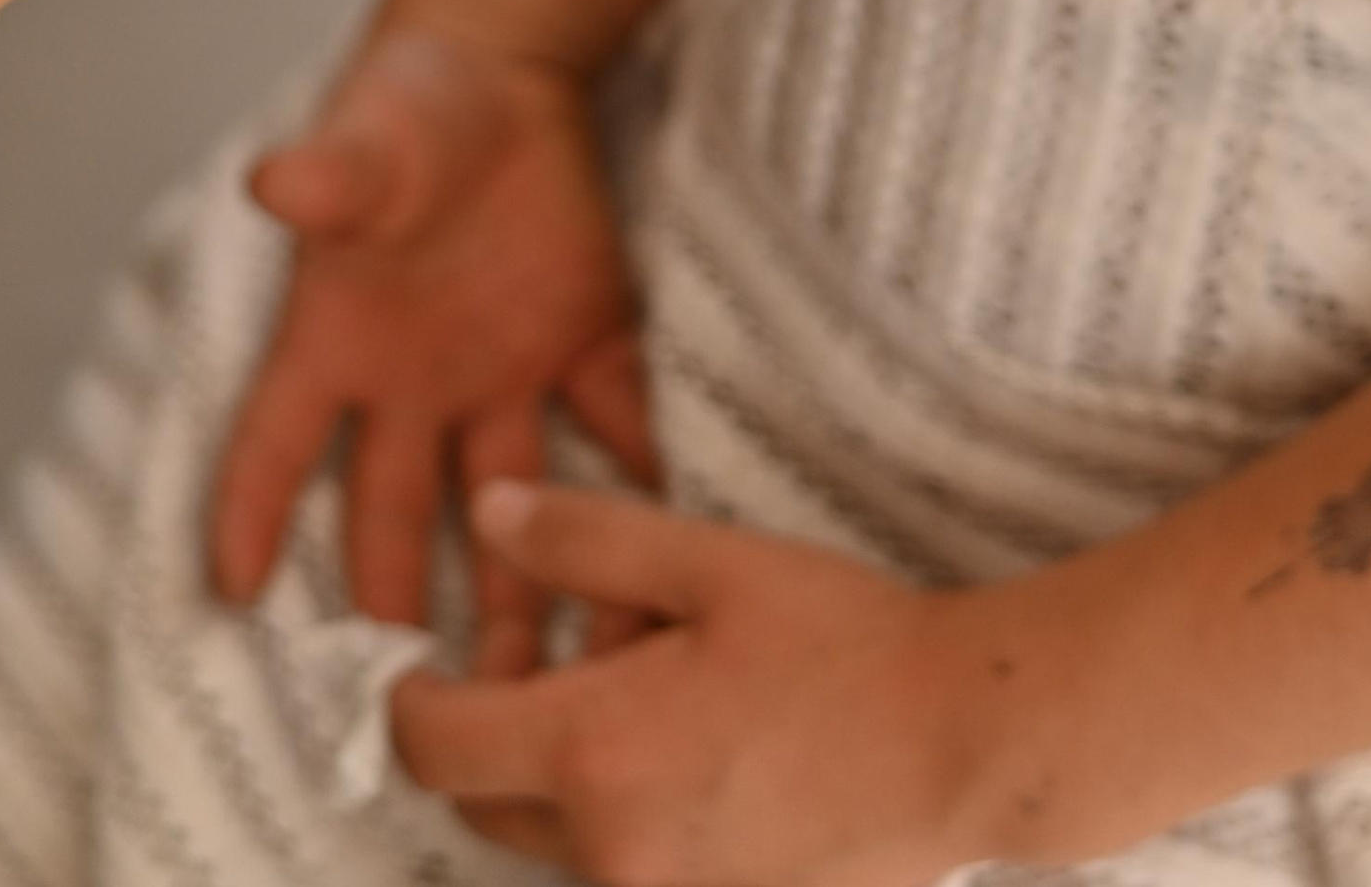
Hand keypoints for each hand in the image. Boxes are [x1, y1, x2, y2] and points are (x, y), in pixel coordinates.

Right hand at [208, 35, 655, 657]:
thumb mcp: (369, 135)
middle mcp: (414, 382)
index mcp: (338, 340)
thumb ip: (333, 171)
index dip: (246, 516)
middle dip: (399, 608)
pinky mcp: (586, 340)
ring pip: (507, 506)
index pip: (273, 445)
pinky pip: (613, 423)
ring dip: (525, 585)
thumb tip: (275, 179)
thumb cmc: (412, 102)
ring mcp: (501, 371)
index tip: (231, 600)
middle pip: (393, 517)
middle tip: (418, 706)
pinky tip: (668, 538)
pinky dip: (641, 478)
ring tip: (547, 681)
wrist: (508, 67)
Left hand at [392, 484, 986, 886]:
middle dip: (496, 729)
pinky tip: (709, 751)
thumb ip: (585, 541)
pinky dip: (632, 816)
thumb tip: (485, 517)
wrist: (963, 746)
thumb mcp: (711, 564)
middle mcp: (607, 853)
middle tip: (572, 648)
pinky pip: (627, 870)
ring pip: (559, 837)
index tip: (418, 661)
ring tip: (667, 688)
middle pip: (485, 802)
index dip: (407, 701)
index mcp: (594, 753)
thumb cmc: (843, 643)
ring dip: (574, 770)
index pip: (433, 748)